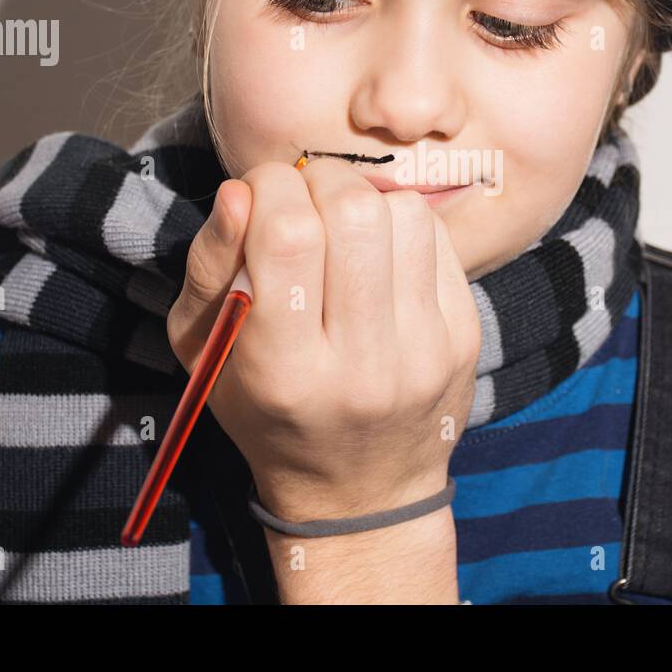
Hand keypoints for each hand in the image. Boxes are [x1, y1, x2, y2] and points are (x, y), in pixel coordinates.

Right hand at [165, 158, 481, 522]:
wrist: (360, 491)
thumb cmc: (265, 412)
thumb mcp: (206, 352)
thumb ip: (209, 267)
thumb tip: (240, 190)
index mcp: (285, 372)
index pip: (288, 235)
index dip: (269, 188)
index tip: (259, 196)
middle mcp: (363, 364)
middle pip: (353, 213)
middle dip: (319, 180)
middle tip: (301, 199)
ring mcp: (425, 351)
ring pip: (404, 214)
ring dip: (364, 198)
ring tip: (339, 226)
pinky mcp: (465, 337)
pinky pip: (437, 237)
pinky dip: (401, 225)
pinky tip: (377, 253)